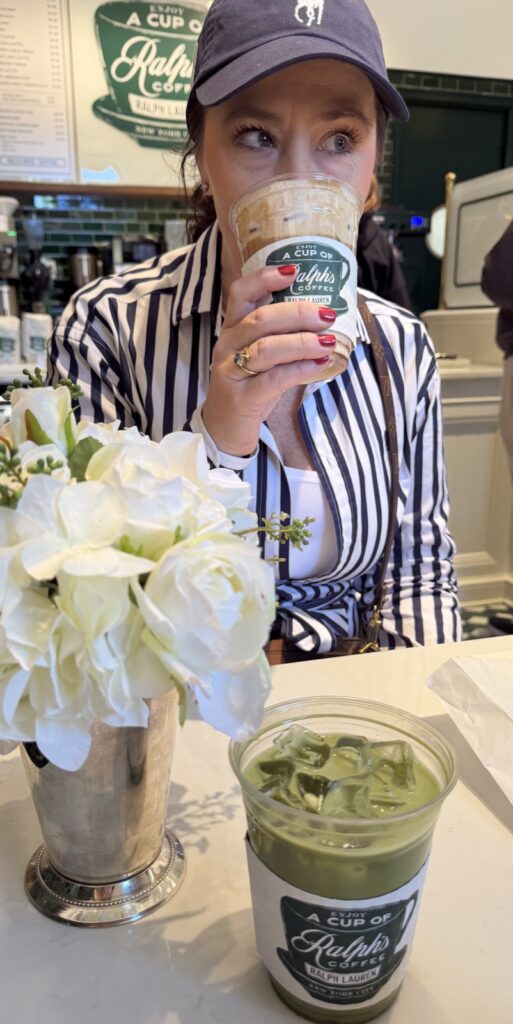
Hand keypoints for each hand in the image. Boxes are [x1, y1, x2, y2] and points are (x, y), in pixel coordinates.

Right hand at [202, 265, 337, 455]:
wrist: (224, 429)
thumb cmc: (249, 386)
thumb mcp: (260, 354)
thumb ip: (280, 333)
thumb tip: (320, 312)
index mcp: (232, 329)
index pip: (241, 294)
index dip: (265, 278)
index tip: (294, 270)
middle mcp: (227, 345)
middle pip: (260, 319)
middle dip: (297, 313)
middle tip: (327, 314)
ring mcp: (231, 371)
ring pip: (266, 348)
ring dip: (302, 342)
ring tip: (328, 341)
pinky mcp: (242, 398)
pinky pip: (273, 378)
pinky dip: (300, 369)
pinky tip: (320, 364)